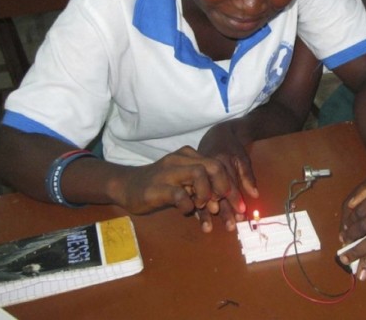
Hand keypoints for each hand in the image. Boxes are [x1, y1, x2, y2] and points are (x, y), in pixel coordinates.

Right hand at [110, 145, 244, 231]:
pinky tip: (186, 209)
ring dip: (207, 193)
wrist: (127, 186)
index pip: (218, 164)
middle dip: (224, 187)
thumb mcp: (184, 183)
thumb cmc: (159, 186)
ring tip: (203, 206)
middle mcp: (180, 159)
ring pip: (198, 174)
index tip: (238, 206)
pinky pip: (179, 194)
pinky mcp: (156, 188)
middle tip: (223, 205)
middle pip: (213, 166)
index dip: (231, 186)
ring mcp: (168, 172)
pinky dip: (187, 204)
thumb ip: (202, 189)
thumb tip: (224, 205)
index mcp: (189, 156)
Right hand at [196, 122, 258, 229]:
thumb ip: (247, 175)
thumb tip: (254, 194)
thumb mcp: (242, 157)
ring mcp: (196, 173)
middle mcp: (207, 168)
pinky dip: (196, 206)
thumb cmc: (232, 147)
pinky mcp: (189, 177)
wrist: (217, 133)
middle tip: (229, 226)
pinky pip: (191, 194)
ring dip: (206, 213)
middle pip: (215, 192)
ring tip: (208, 228)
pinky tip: (197, 220)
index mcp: (220, 162)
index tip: (241, 213)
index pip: (229, 184)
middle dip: (223, 210)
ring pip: (202, 195)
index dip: (235, 199)